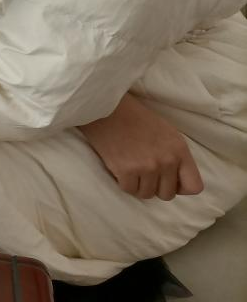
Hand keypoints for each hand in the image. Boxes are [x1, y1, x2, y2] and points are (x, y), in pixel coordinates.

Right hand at [79, 93, 203, 199]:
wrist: (107, 106)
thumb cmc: (135, 118)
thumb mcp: (166, 133)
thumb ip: (175, 156)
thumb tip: (175, 180)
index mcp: (179, 150)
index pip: (194, 186)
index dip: (180, 187)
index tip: (168, 180)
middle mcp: (166, 161)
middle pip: (167, 194)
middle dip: (155, 187)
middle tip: (144, 173)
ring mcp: (147, 167)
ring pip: (147, 194)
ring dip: (138, 186)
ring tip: (131, 170)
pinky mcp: (126, 170)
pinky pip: (129, 190)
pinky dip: (123, 183)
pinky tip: (120, 169)